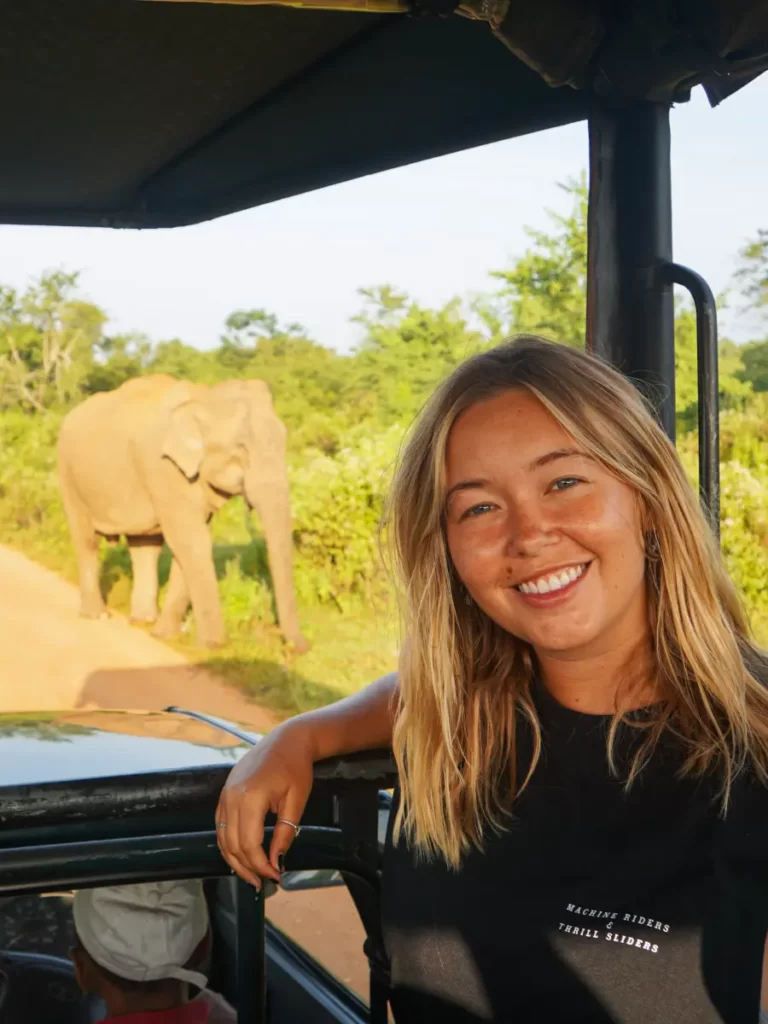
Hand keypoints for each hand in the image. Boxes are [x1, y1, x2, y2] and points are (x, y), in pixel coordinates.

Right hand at [215, 721, 314, 888]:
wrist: (287, 740)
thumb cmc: (296, 768)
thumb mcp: (296, 801)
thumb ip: (285, 833)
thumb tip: (276, 861)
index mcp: (250, 797)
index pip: (249, 844)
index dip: (260, 865)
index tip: (275, 877)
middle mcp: (231, 797)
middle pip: (233, 844)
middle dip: (247, 868)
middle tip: (263, 883)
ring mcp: (225, 794)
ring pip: (222, 838)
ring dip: (235, 860)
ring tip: (251, 876)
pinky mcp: (224, 793)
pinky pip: (220, 825)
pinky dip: (228, 844)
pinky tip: (240, 856)